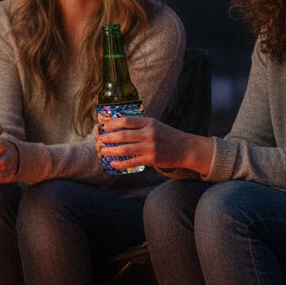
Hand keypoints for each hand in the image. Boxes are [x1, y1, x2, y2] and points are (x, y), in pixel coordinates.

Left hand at [96, 115, 212, 176]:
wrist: (186, 148)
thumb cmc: (167, 136)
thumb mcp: (155, 125)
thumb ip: (140, 125)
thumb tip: (118, 125)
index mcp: (149, 122)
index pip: (127, 121)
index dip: (113, 124)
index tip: (104, 127)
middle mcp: (150, 133)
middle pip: (123, 135)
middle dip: (108, 138)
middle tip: (99, 140)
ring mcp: (151, 147)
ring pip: (125, 149)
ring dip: (111, 151)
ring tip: (103, 151)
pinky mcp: (152, 159)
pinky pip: (132, 161)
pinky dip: (120, 163)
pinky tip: (112, 163)